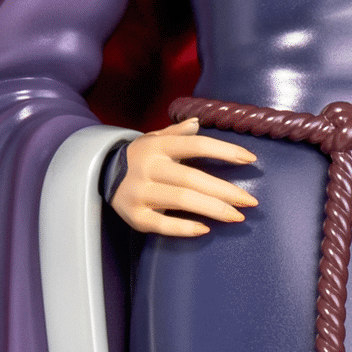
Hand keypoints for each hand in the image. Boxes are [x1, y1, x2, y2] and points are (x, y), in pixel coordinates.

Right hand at [112, 121, 257, 237]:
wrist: (101, 174)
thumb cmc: (139, 157)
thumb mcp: (153, 138)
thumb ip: (177, 132)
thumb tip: (198, 122)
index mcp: (157, 145)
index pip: (196, 145)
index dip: (225, 151)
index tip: (250, 160)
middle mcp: (148, 167)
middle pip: (192, 177)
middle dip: (225, 190)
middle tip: (250, 201)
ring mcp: (140, 192)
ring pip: (181, 200)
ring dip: (213, 209)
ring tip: (237, 216)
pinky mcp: (135, 216)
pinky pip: (162, 224)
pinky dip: (185, 228)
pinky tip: (205, 229)